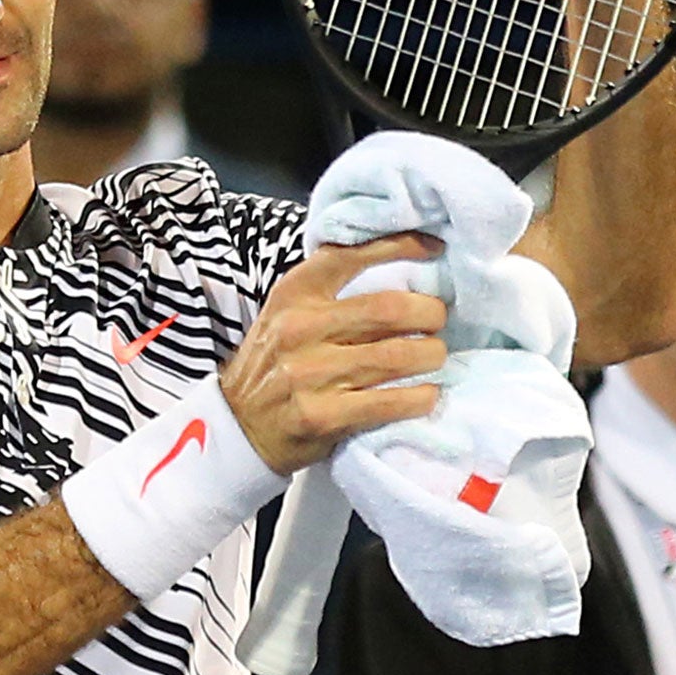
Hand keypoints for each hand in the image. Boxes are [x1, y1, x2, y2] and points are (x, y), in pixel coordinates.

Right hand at [221, 233, 449, 474]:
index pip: (351, 255)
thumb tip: (400, 275)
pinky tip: (426, 394)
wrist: (236, 428)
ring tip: (435, 357)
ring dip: (431, 356)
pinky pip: (389, 402)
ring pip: (398, 355)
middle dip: (429, 313)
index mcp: (294, 295)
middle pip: (389, 308)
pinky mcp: (322, 415)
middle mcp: (300, 328)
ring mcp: (309, 374)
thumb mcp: (287, 315)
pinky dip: (419, 397)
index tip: (435, 247)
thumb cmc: (274, 366)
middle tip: (438, 321)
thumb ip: (330, 293)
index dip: (401, 246)